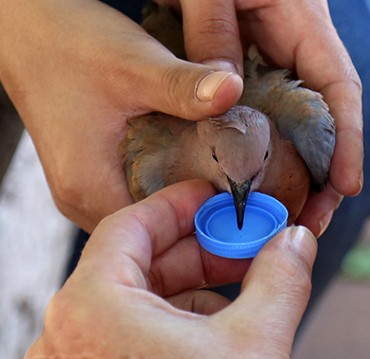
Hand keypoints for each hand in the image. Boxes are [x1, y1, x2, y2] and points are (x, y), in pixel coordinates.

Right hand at [0, 0, 360, 235]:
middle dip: (211, 225)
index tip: (257, 218)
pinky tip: (211, 175)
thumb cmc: (67, 43)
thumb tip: (232, 92)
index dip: (211, 229)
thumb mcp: (133, 63)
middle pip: (160, 237)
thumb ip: (184, 84)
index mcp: (91, 186)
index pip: (158, 237)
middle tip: (261, 213)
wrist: (27, 29)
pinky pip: (148, 196)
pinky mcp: (102, 174)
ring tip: (245, 197)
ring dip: (198, 208)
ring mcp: (94, 188)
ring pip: (155, 219)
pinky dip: (180, 191)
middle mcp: (88, 198)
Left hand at [25, 180, 316, 358]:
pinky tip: (221, 328)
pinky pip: (135, 333)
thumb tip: (295, 242)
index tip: (215, 198)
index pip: (132, 224)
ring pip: (139, 300)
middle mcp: (72, 332)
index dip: (182, 205)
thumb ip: (280, 279)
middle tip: (245, 243)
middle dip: (201, 250)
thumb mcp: (254, 345)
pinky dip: (179, 322)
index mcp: (93, 307)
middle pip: (139, 261)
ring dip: (196, 287)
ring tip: (244, 288)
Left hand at [160, 0, 363, 234]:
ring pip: (300, 124)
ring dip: (300, 172)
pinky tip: (258, 183)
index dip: (349, 142)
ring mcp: (280, 61)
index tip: (347, 188)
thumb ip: (215, 35)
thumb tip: (222, 98)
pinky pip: (271, 116)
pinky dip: (271, 152)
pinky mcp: (257, 68)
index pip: (340, 90)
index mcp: (305, 26)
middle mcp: (299, 50)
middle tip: (310, 222)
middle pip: (326, 120)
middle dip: (326, 173)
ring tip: (285, 217)